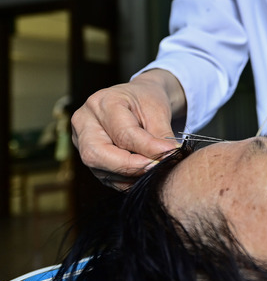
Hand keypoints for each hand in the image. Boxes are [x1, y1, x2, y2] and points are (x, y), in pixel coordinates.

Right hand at [71, 70, 184, 188]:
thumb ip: (162, 136)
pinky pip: (105, 176)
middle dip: (129, 166)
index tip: (170, 154)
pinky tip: (144, 176)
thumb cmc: (147, 101)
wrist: (138, 100)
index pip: (123, 133)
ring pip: (99, 169)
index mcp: (103, 102)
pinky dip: (127, 181)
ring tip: (155, 171)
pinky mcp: (89, 158)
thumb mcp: (158, 111)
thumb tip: (169, 158)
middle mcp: (85, 121)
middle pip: (97, 154)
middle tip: (157, 168)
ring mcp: (81, 141)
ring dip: (130, 175)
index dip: (148, 148)